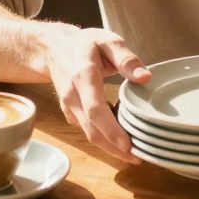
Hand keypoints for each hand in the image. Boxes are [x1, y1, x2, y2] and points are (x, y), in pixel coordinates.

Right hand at [40, 26, 149, 163]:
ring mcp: (69, 107)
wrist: (53, 48)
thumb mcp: (107, 41)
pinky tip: (121, 135)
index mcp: (83, 76)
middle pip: (92, 130)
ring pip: (90, 134)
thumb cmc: (84, 44)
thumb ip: (126, 58)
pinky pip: (88, 130)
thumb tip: (145, 77)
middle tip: (139, 158)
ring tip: (135, 152)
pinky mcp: (70, 114)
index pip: (95, 109)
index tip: (128, 145)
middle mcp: (73, 96)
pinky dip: (104, 137)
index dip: (111, 130)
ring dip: (111, 146)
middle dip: (115, 148)